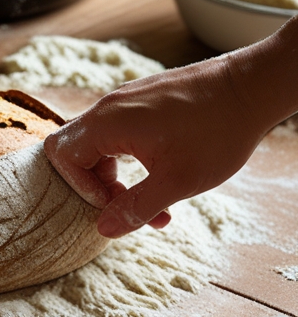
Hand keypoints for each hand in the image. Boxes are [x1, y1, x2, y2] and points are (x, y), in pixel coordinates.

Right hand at [45, 18, 297, 237]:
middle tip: (123, 202)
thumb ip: (136, 207)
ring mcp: (125, 99)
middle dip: (93, 183)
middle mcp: (109, 106)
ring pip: (97, 142)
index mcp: (108, 122)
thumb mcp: (177, 180)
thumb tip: (103, 229)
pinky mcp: (142, 98)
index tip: (115, 204)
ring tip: (150, 195)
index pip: (63, 157)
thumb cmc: (218, 131)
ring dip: (114, 174)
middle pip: (73, 148)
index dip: (81, 188)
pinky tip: (159, 171)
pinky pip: (116, 131)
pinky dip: (126, 156)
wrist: (254, 86)